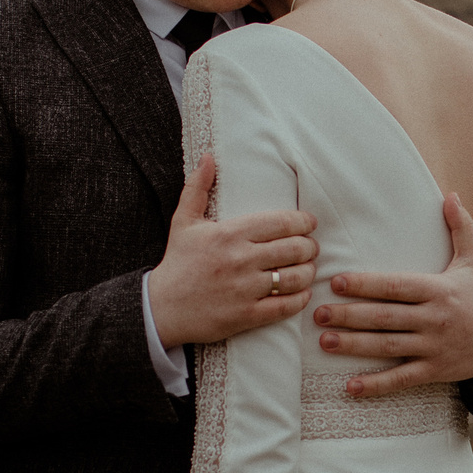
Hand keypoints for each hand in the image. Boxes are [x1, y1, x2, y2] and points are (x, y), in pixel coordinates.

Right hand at [147, 155, 317, 346]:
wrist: (161, 308)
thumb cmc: (177, 263)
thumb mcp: (183, 222)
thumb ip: (197, 188)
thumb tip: (208, 157)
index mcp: (229, 233)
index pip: (281, 222)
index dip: (303, 222)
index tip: (309, 224)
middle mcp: (240, 260)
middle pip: (294, 249)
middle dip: (310, 247)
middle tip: (311, 247)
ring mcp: (245, 289)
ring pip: (295, 277)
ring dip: (308, 272)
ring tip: (308, 269)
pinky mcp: (247, 315)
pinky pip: (286, 306)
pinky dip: (300, 298)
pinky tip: (302, 293)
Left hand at [313, 193, 472, 396]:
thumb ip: (461, 228)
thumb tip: (451, 195)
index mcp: (439, 290)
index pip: (397, 286)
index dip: (367, 285)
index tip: (337, 282)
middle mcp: (434, 319)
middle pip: (385, 317)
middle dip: (350, 316)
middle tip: (318, 313)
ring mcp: (434, 347)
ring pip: (388, 347)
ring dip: (354, 346)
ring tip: (325, 342)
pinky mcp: (434, 371)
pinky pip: (402, 379)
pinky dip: (376, 385)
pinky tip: (350, 387)